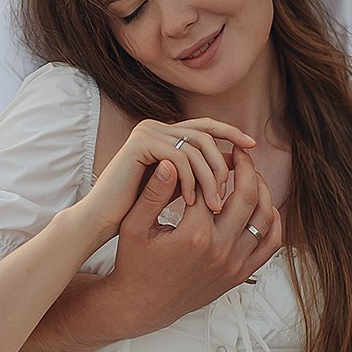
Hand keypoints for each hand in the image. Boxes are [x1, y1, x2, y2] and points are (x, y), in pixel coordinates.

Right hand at [82, 118, 254, 242]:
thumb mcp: (172, 191)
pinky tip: (191, 205)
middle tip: (232, 191)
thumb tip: (235, 159)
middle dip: (224, 162)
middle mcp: (155, 128)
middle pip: (205, 133)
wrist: (98, 224)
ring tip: (214, 205)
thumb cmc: (135, 213)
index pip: (205, 126)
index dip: (230, 133)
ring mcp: (146, 133)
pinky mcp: (140, 144)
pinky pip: (181, 157)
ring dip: (210, 177)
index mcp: (163, 135)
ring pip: (197, 146)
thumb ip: (195, 173)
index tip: (253, 146)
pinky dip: (190, 181)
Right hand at [102, 145, 283, 336]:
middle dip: (246, 168)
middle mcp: (220, 250)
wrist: (144, 306)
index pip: (212, 186)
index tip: (208, 153)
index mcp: (194, 235)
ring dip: (262, 190)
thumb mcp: (134, 226)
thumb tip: (170, 162)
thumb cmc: (134, 264)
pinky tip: (261, 204)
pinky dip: (272, 220)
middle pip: (247, 196)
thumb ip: (153, 193)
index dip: (210, 165)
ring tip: (251, 174)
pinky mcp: (240, 274)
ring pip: (265, 218)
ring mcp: (234, 264)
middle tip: (240, 152)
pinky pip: (271, 244)